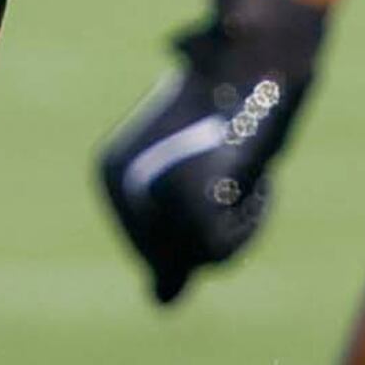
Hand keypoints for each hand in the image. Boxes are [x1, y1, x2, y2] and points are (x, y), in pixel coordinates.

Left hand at [98, 0, 327, 304]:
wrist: (254, 60)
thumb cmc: (229, 107)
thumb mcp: (192, 175)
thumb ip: (172, 246)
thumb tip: (161, 303)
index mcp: (110, 171)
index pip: (147, 242)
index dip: (190, 224)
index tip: (212, 183)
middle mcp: (119, 186)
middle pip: (170, 255)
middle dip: (210, 225)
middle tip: (229, 179)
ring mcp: (153, 199)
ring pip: (202, 257)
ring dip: (237, 219)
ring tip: (243, 167)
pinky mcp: (191, 209)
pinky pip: (226, 249)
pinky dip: (251, 216)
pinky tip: (254, 173)